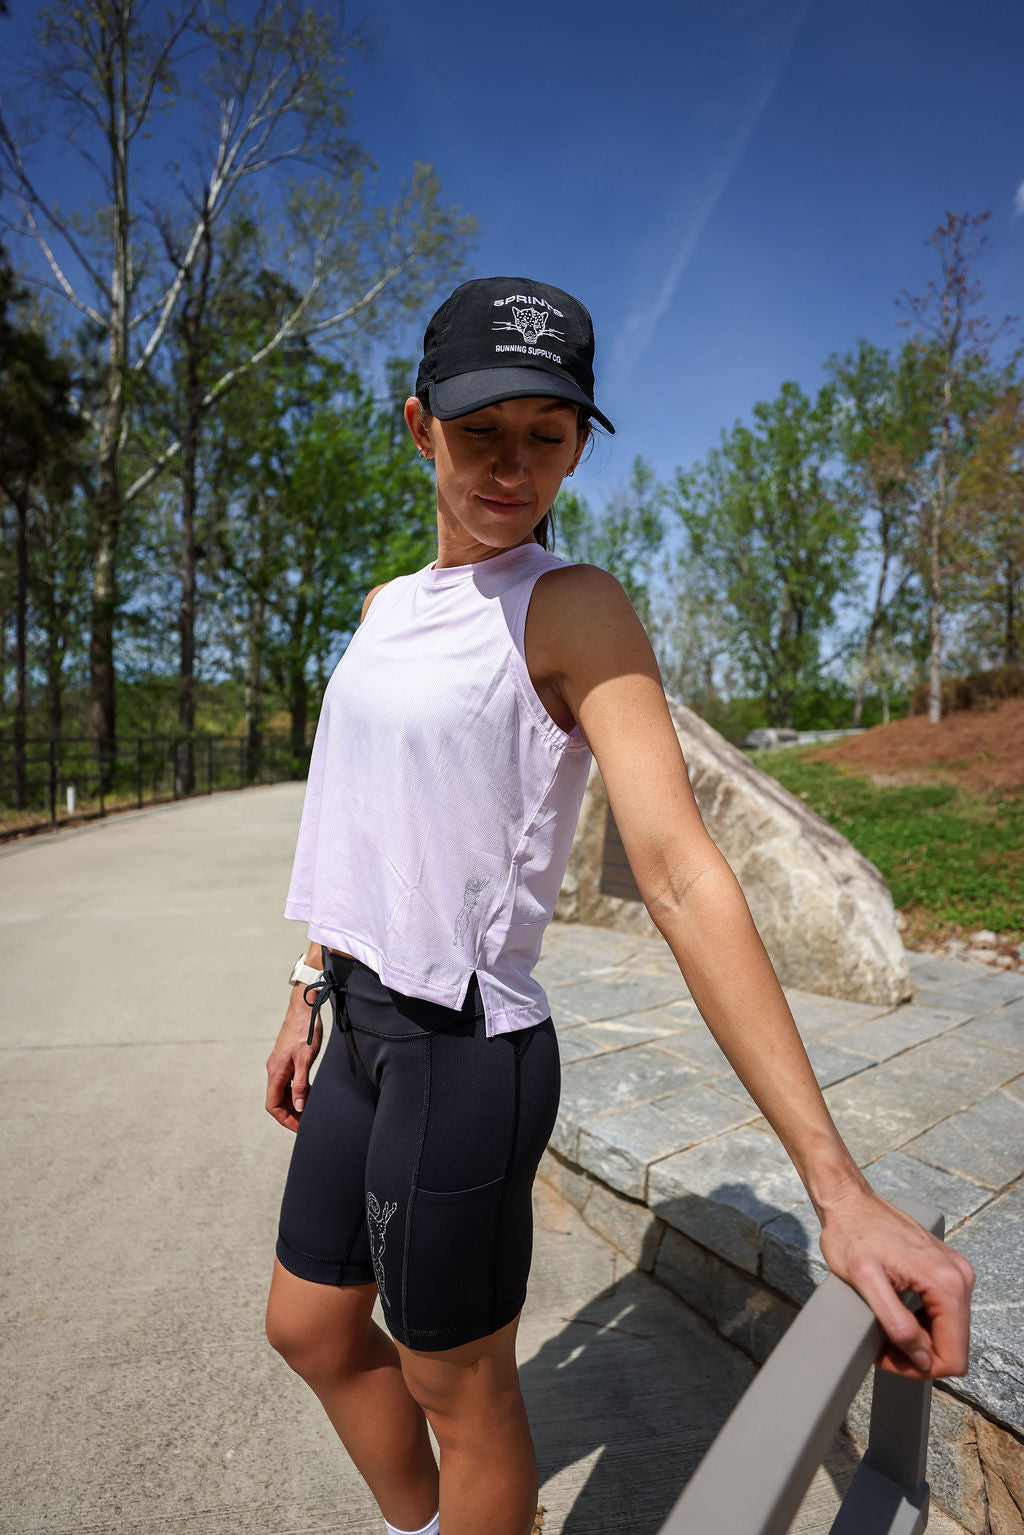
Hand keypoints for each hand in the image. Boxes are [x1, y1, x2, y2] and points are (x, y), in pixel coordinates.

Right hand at [265, 985, 322, 1131]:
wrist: (303, 1008)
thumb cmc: (305, 1031)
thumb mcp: (306, 1059)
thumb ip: (301, 1084)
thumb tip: (298, 1107)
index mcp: (276, 1072)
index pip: (273, 1105)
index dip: (285, 1119)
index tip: (299, 1127)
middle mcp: (274, 1070)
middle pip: (277, 1101)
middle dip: (290, 1114)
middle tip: (306, 1123)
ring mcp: (279, 1065)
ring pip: (282, 1092)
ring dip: (293, 1104)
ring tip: (308, 1112)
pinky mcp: (286, 1060)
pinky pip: (287, 1082)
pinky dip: (296, 1092)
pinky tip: (308, 1094)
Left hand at [818, 1185, 974, 1379]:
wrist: (849, 1201)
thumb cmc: (851, 1234)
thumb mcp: (866, 1284)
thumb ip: (897, 1324)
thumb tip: (923, 1358)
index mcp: (946, 1282)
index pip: (953, 1355)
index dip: (920, 1368)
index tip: (889, 1358)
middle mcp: (959, 1276)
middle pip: (953, 1345)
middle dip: (918, 1356)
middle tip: (883, 1349)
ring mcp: (955, 1271)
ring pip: (948, 1331)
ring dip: (919, 1340)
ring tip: (885, 1333)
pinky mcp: (945, 1268)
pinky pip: (944, 1311)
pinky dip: (922, 1322)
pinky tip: (897, 1317)